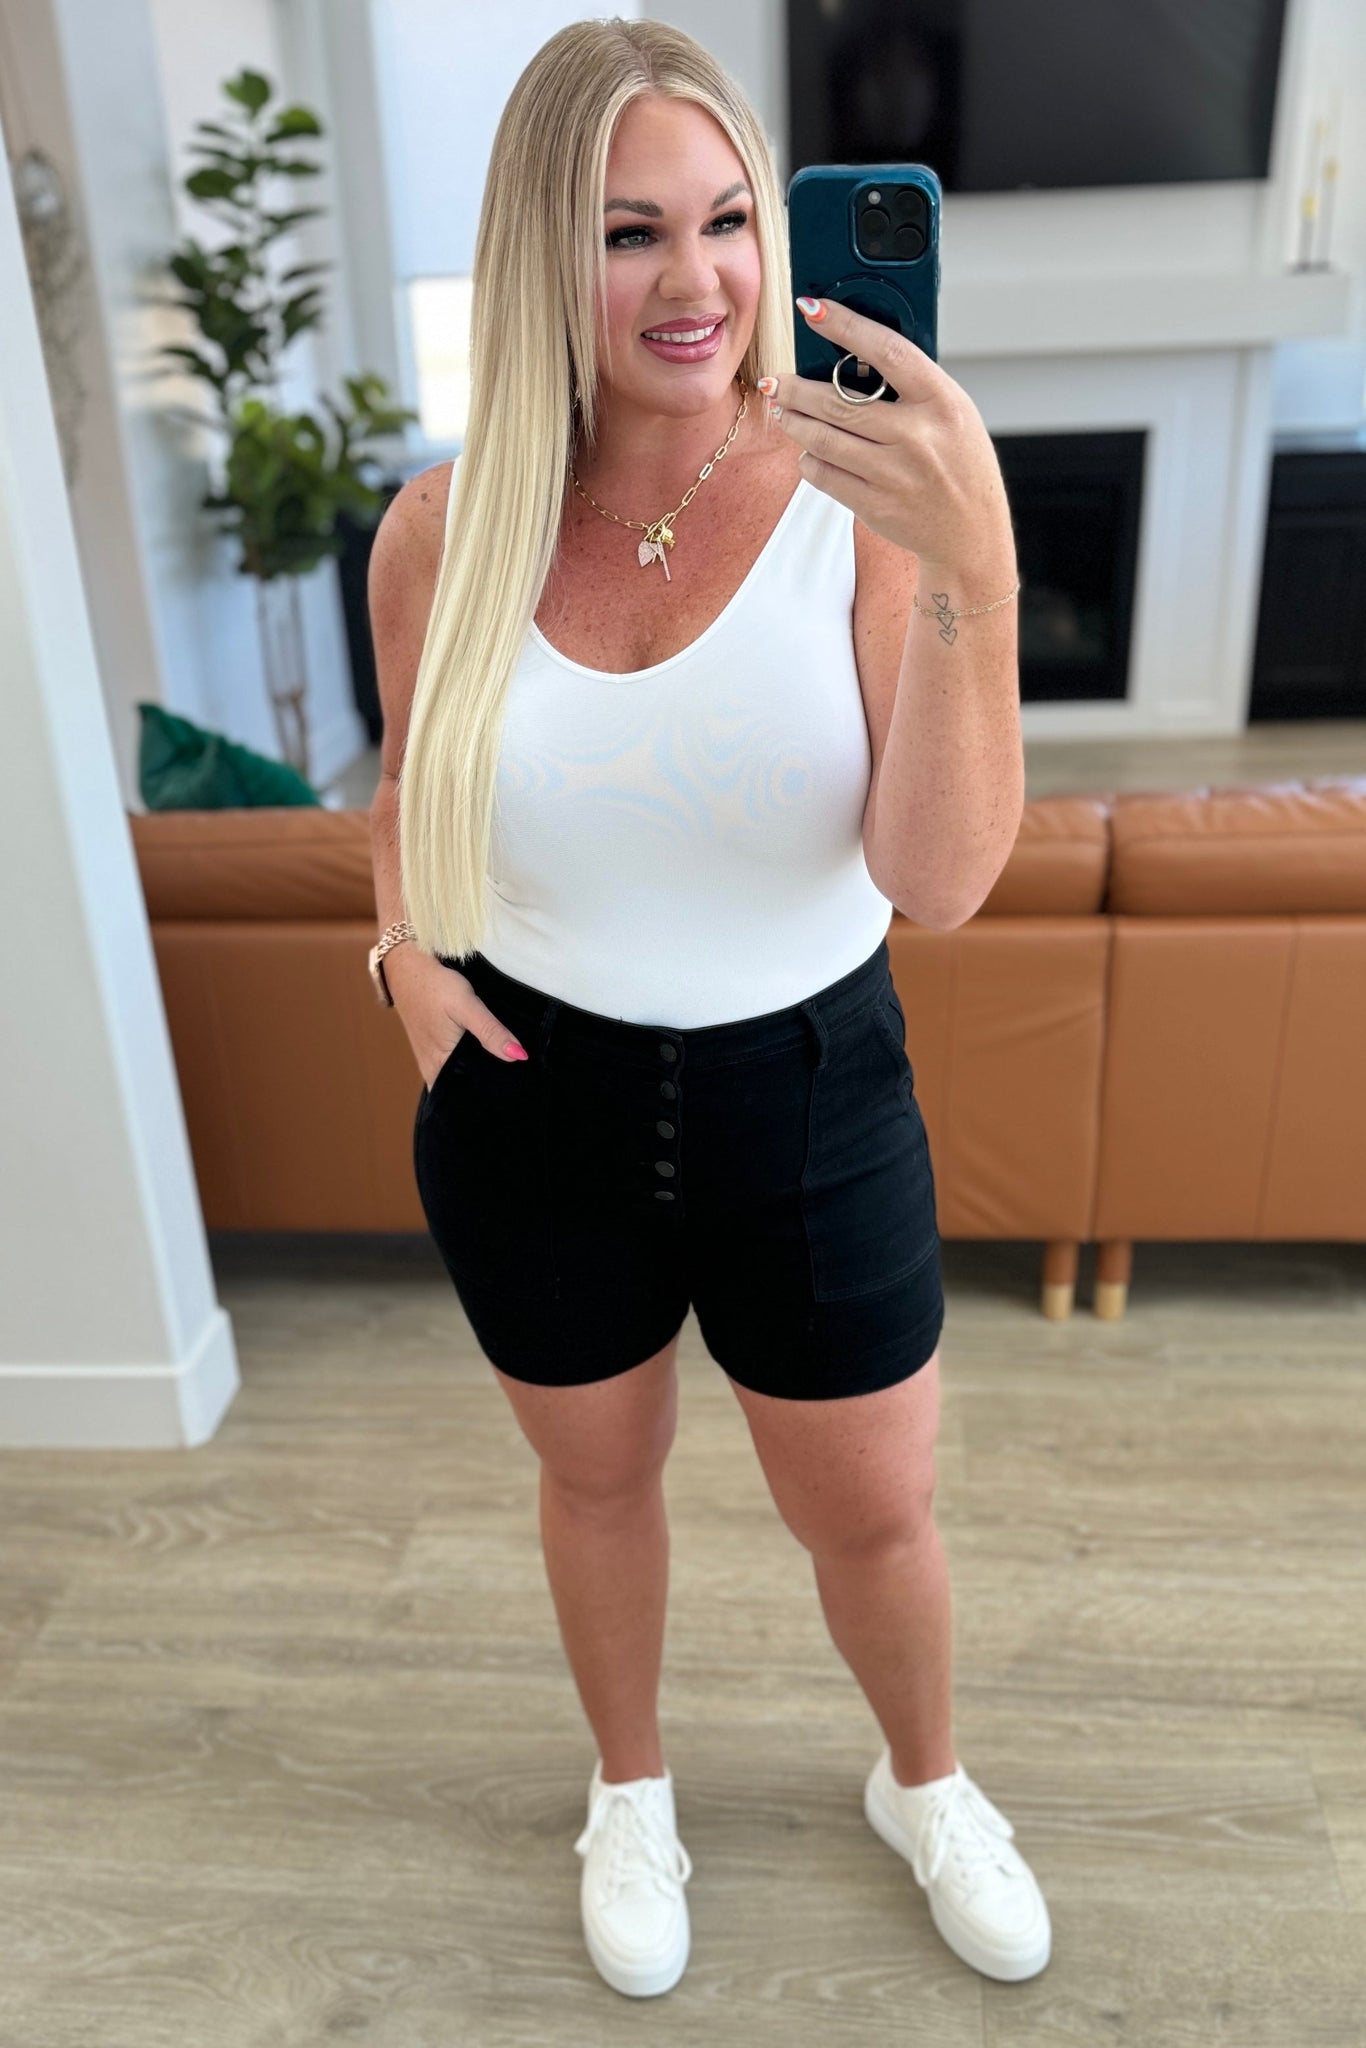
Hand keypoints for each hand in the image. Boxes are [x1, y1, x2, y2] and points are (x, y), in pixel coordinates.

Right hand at [384, 948, 527, 1085]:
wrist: (407, 966)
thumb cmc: (433, 986)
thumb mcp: (466, 1006)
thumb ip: (491, 1032)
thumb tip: (518, 1056)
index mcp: (438, 1068)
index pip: (467, 1095)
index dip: (491, 1094)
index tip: (516, 1089)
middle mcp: (432, 1071)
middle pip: (465, 1087)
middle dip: (489, 1084)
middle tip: (517, 1077)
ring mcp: (431, 1061)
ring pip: (461, 1075)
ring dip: (480, 1071)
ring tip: (507, 1065)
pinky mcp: (433, 1049)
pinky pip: (455, 1064)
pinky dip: (470, 1060)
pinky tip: (487, 1052)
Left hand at [759, 296, 1013, 568]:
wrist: (971, 531)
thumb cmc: (960, 461)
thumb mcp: (953, 412)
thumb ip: (912, 385)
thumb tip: (851, 355)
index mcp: (942, 401)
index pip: (886, 351)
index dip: (845, 326)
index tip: (813, 309)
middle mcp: (917, 437)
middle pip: (837, 402)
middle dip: (796, 389)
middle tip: (775, 382)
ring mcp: (893, 474)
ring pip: (822, 439)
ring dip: (794, 422)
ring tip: (784, 411)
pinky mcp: (874, 505)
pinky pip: (823, 475)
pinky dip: (809, 459)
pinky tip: (809, 449)